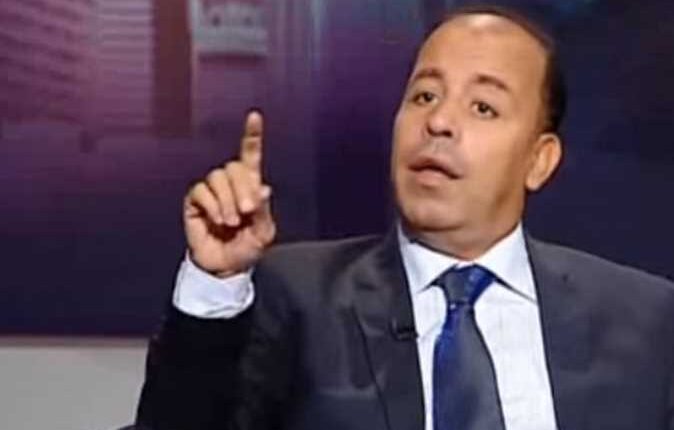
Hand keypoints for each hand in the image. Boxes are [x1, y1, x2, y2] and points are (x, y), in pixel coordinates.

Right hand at [183, 111, 275, 276]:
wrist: (225, 267)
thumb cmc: (246, 249)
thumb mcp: (263, 233)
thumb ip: (263, 211)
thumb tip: (262, 188)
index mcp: (250, 186)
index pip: (250, 155)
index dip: (252, 135)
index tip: (254, 116)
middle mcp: (230, 184)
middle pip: (234, 166)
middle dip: (242, 188)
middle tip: (247, 212)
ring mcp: (211, 191)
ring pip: (218, 178)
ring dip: (227, 201)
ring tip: (232, 222)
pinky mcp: (195, 201)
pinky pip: (201, 191)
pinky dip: (212, 206)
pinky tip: (217, 221)